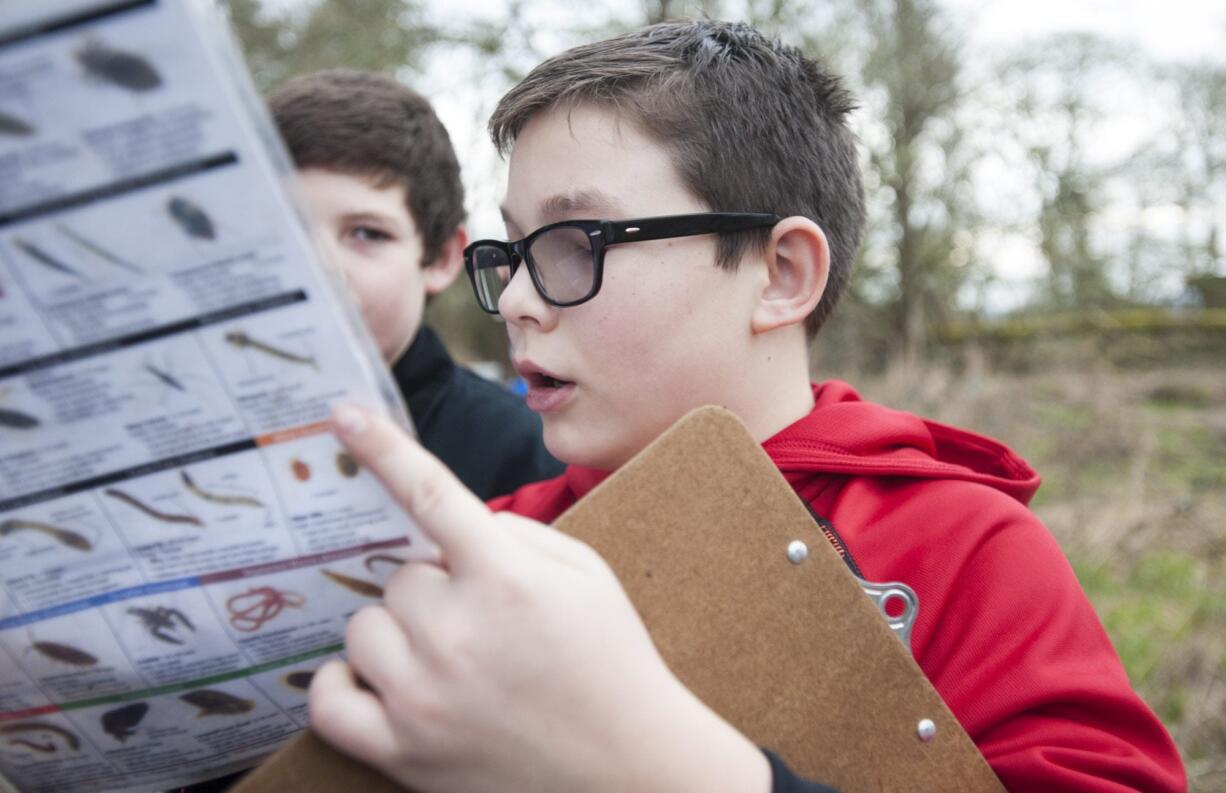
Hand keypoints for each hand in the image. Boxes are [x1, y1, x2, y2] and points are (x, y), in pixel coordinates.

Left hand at [309, 405, 769, 792]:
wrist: (629, 766)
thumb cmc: (610, 659)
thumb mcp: (586, 573)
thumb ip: (514, 537)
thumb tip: (446, 529)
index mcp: (508, 581)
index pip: (430, 495)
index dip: (383, 448)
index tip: (343, 416)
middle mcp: (458, 636)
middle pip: (400, 576)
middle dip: (433, 585)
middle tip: (478, 616)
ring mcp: (424, 700)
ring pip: (364, 627)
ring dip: (396, 630)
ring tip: (445, 653)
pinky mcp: (403, 754)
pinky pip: (328, 701)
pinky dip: (345, 684)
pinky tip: (380, 679)